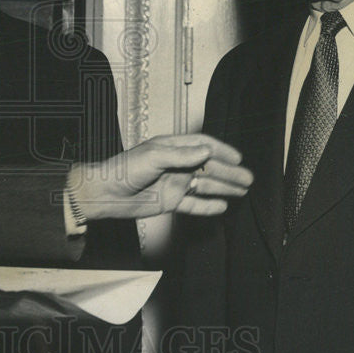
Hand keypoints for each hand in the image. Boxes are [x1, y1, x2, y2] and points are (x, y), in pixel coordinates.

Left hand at [67, 133, 251, 219]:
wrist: (105, 194)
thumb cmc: (124, 169)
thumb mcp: (153, 157)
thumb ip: (181, 155)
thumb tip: (207, 152)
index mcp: (171, 148)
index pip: (202, 146)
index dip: (221, 151)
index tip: (238, 158)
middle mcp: (175, 165)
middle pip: (208, 167)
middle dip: (228, 173)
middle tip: (248, 179)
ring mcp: (174, 183)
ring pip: (204, 185)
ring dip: (223, 188)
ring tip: (242, 191)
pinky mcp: (170, 202)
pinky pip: (193, 204)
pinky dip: (207, 206)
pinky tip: (222, 206)